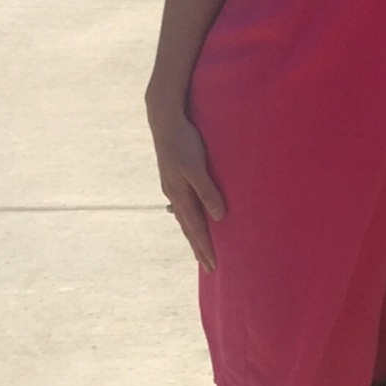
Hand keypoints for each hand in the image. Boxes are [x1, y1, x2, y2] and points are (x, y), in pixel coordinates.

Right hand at [150, 113, 225, 271]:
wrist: (165, 119)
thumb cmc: (184, 141)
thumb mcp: (196, 167)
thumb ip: (208, 191)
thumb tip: (219, 218)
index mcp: (180, 194)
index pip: (195, 228)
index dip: (205, 247)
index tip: (213, 266)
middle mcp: (174, 193)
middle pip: (188, 226)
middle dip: (199, 247)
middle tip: (209, 266)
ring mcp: (172, 185)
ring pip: (184, 216)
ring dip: (193, 233)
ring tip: (199, 247)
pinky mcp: (173, 175)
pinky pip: (182, 203)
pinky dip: (188, 216)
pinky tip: (188, 214)